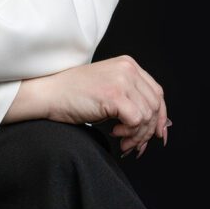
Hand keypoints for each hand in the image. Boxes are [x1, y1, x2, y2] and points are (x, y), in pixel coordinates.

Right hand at [37, 55, 169, 156]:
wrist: (49, 93)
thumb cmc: (73, 94)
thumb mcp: (108, 88)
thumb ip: (131, 97)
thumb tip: (158, 124)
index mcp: (128, 64)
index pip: (157, 93)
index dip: (160, 117)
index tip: (158, 134)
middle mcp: (128, 68)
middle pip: (155, 106)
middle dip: (148, 130)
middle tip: (133, 143)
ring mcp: (122, 80)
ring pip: (147, 116)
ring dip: (137, 135)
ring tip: (121, 139)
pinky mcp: (114, 94)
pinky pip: (136, 120)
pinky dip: (129, 133)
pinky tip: (114, 133)